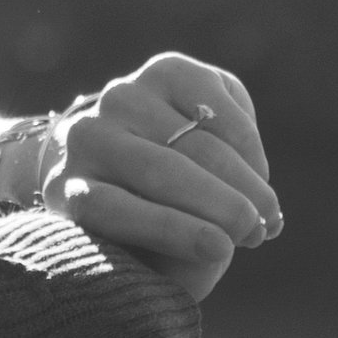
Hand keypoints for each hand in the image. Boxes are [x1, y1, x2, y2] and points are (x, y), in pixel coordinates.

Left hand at [45, 56, 278, 301]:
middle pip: (160, 171)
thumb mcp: (147, 262)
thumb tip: (215, 249)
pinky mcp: (165, 70)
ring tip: (269, 217)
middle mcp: (86, 137)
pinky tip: (259, 178)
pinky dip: (249, 148)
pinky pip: (221, 109)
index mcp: (68, 191)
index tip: (221, 250)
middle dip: (221, 205)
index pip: (112, 208)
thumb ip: (173, 266)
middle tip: (258, 234)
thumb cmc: (141, 226)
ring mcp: (124, 96)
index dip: (170, 231)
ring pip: (197, 142)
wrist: (128, 155)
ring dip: (244, 182)